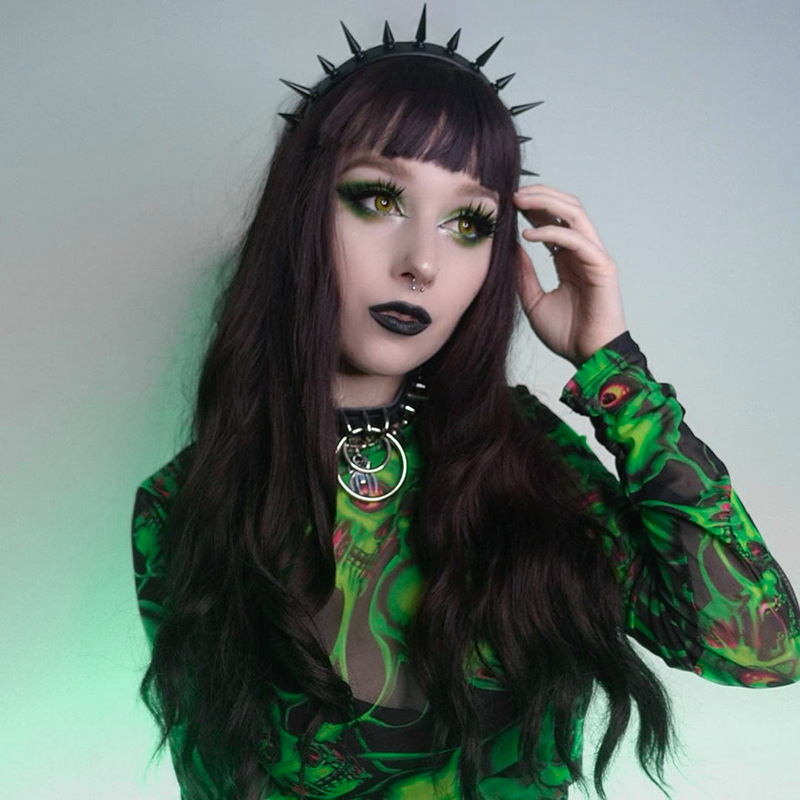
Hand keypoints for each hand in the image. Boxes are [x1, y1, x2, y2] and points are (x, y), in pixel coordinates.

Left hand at [514, 184, 626, 367]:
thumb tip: (509, 248)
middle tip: (512, 193)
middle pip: (567, 208)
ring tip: (519, 201)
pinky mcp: (602, 267)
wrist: (588, 358)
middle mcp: (584, 252)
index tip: (508, 202)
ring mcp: (595, 257)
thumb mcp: (533, 301)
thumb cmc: (565, 334)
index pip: (554, 221)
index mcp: (569, 259)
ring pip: (575, 214)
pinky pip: (577, 240)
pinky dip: (552, 233)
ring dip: (546, 203)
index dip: (533, 207)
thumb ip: (524, 274)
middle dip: (540, 196)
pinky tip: (529, 235)